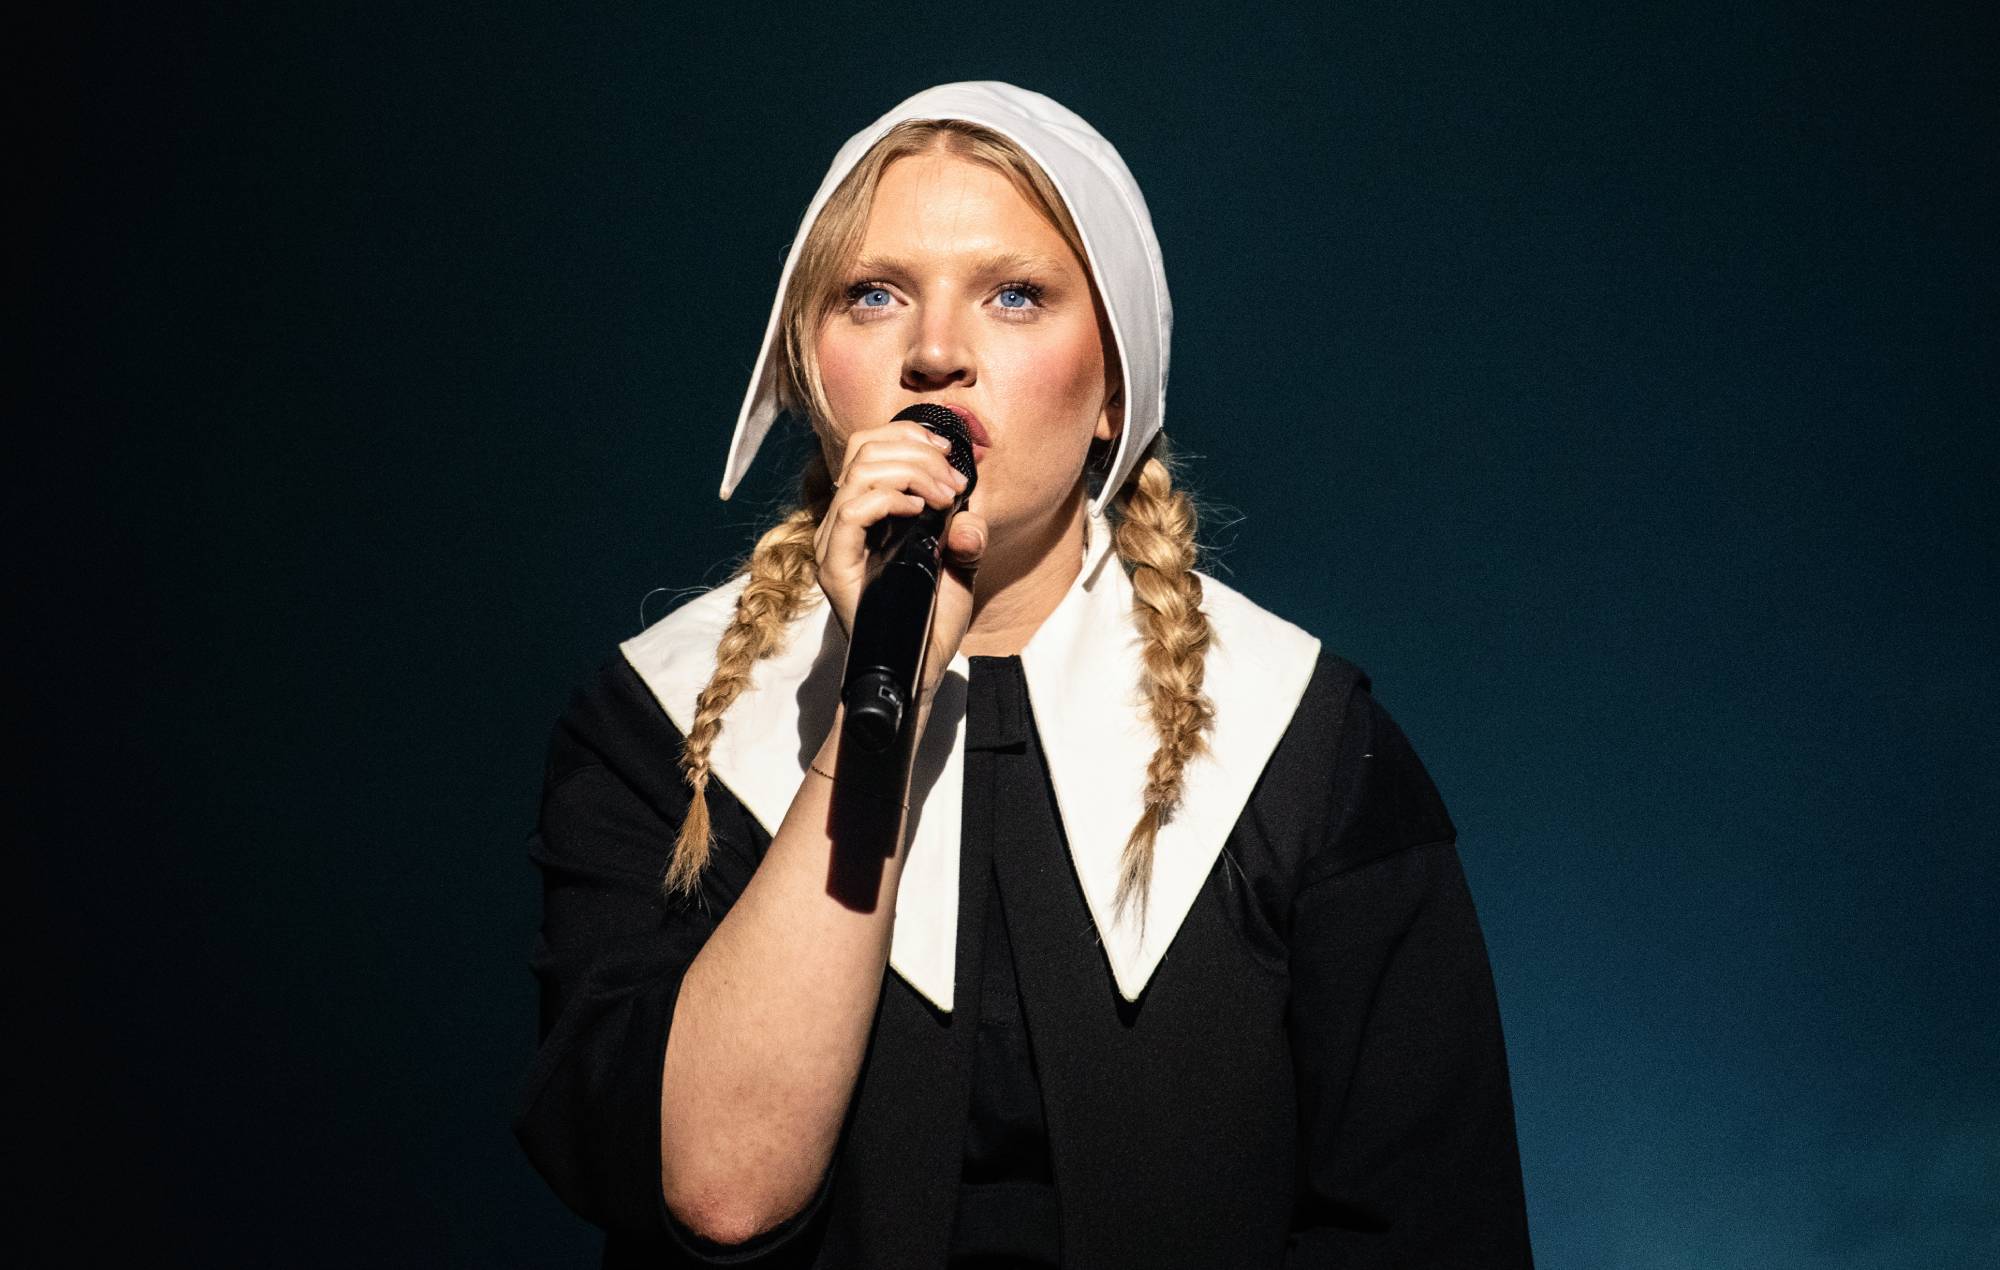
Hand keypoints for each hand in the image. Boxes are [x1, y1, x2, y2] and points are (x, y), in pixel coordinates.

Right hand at [814, 419, 986, 697]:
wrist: (921, 670)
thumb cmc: (934, 619)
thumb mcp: (963, 565)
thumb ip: (968, 531)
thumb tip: (969, 503)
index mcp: (868, 511)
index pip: (870, 445)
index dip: (909, 435)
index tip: (950, 453)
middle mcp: (844, 521)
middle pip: (864, 449)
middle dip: (919, 453)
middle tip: (955, 484)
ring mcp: (836, 543)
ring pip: (859, 472)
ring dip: (912, 472)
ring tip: (945, 497)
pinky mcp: (835, 566)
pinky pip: (853, 511)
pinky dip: (891, 498)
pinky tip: (922, 511)